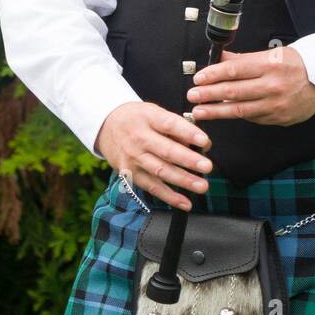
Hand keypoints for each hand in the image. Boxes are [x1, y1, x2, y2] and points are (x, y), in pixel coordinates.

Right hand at [95, 101, 212, 210]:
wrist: (107, 125)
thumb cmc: (137, 118)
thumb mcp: (154, 111)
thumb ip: (177, 126)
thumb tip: (201, 144)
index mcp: (148, 117)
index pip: (169, 124)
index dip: (188, 133)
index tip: (204, 141)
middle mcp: (139, 138)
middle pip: (166, 151)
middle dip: (189, 160)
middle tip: (207, 166)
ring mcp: (133, 158)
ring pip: (161, 172)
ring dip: (183, 181)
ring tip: (202, 186)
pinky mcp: (130, 174)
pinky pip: (152, 187)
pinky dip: (169, 197)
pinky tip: (185, 202)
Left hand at [186, 45, 314, 125]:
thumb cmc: (297, 64)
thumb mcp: (271, 54)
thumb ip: (244, 59)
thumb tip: (219, 58)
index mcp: (270, 65)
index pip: (234, 70)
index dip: (213, 75)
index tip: (198, 78)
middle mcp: (273, 86)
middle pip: (234, 91)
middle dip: (209, 95)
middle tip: (192, 96)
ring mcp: (276, 105)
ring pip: (240, 110)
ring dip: (216, 111)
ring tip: (200, 111)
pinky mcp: (279, 118)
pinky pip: (253, 117)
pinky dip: (237, 115)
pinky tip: (224, 113)